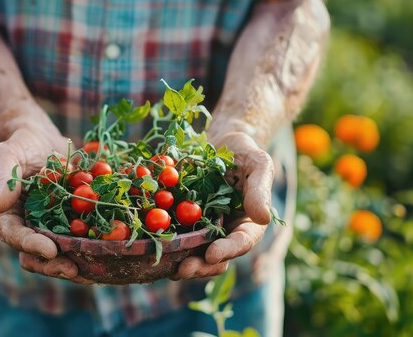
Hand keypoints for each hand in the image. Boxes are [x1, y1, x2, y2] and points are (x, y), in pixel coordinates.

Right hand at [0, 126, 92, 283]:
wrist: (43, 139)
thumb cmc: (20, 145)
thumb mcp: (7, 156)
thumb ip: (3, 179)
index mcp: (9, 217)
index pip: (16, 236)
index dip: (32, 246)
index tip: (50, 250)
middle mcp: (30, 227)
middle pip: (38, 255)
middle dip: (55, 265)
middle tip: (74, 269)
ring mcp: (52, 226)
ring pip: (63, 252)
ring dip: (78, 261)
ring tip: (95, 270)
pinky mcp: (73, 220)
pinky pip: (83, 235)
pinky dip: (95, 244)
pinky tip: (113, 249)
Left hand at [173, 131, 273, 279]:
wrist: (219, 142)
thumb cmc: (244, 152)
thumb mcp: (258, 165)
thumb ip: (260, 190)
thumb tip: (263, 218)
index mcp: (247, 224)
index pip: (241, 242)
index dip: (227, 251)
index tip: (212, 254)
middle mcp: (224, 232)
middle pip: (215, 257)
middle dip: (200, 266)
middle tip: (184, 269)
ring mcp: (201, 228)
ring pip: (192, 252)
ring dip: (179, 261)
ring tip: (164, 265)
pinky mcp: (181, 220)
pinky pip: (172, 234)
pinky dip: (161, 242)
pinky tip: (148, 244)